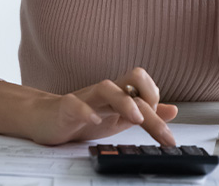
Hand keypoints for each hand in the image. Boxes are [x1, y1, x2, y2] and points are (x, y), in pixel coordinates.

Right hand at [27, 67, 178, 145]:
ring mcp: (85, 98)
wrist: (45, 119)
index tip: (164, 132)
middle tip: (162, 133)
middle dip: (150, 107)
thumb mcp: (120, 118)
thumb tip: (173, 110)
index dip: (158, 103)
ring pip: (106, 88)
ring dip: (124, 101)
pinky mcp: (65, 108)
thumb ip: (145, 113)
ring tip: (135, 119)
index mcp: (118, 94)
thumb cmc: (82, 117)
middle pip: (131, 85)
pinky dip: (86, 111)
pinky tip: (94, 121)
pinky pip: (75, 105)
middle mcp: (105, 93)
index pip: (144, 86)